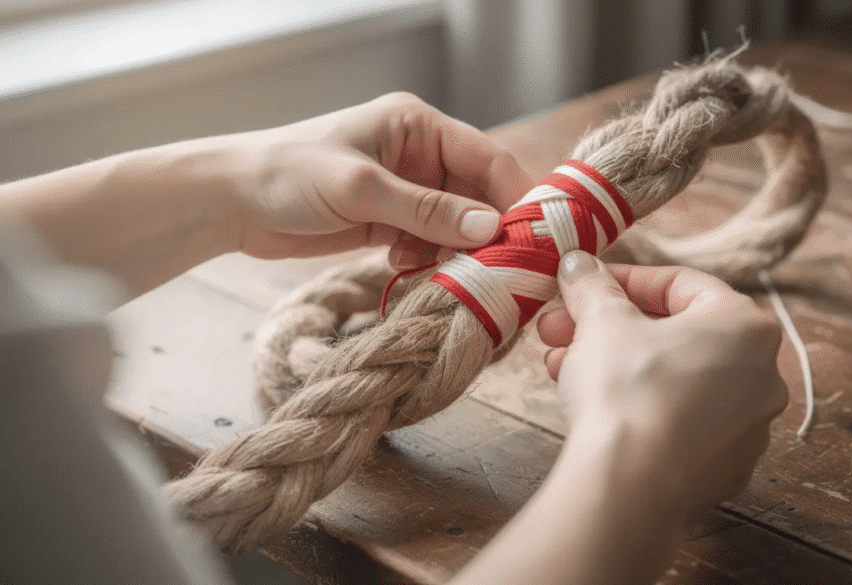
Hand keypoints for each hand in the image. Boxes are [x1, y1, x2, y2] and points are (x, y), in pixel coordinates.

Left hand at [226, 92, 532, 266]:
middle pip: (478, 196)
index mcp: (418, 126)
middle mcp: (420, 155)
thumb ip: (426, 210)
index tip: (533, 239)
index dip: (515, 197)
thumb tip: (491, 228)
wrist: (231, 202)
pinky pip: (429, 242)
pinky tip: (406, 267)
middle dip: (487, 233)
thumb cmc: (289, 176)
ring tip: (447, 274)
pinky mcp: (390, 221)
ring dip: (455, 252)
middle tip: (497, 272)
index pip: (488, 158)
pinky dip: (428, 259)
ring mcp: (406, 190)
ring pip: (456, 225)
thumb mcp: (361, 189)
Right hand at [536, 251, 788, 524]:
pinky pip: (678, 424)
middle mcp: (762, 375)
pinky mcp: (725, 469)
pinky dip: (639, 411)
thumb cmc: (627, 389)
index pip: (679, 285)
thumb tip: (578, 263)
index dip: (621, 281)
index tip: (583, 285)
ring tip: (561, 368)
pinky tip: (592, 411)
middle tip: (561, 329)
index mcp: (746, 326)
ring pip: (673, 380)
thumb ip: (592, 285)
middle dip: (609, 328)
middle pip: (673, 335)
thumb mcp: (602, 320)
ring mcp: (748, 428)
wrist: (631, 485)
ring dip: (616, 367)